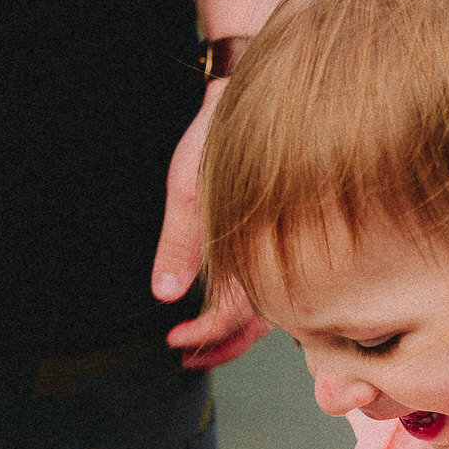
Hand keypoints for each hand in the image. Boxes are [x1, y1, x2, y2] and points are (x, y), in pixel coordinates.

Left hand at [154, 81, 270, 370]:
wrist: (252, 89)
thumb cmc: (223, 133)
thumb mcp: (187, 186)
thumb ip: (179, 243)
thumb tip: (164, 295)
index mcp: (258, 250)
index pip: (236, 316)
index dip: (204, 337)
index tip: (174, 342)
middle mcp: (279, 256)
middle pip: (259, 325)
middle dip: (221, 347)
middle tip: (186, 359)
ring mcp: (283, 249)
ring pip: (270, 310)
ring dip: (235, 332)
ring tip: (202, 345)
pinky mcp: (280, 238)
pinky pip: (272, 285)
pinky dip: (251, 306)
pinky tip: (228, 308)